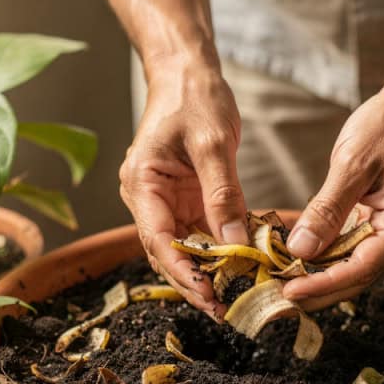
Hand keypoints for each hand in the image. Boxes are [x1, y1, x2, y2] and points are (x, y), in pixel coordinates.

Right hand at [119, 58, 247, 317]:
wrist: (188, 73)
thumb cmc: (194, 99)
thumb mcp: (213, 143)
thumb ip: (223, 194)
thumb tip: (235, 242)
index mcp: (142, 184)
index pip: (157, 239)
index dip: (182, 271)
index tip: (208, 295)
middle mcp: (148, 198)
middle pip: (167, 253)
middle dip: (195, 283)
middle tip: (226, 310)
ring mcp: (166, 201)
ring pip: (184, 249)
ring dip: (207, 273)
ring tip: (236, 298)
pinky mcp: (185, 200)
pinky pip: (200, 233)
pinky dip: (219, 252)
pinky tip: (241, 269)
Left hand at [282, 79, 383, 309]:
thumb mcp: (353, 164)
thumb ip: (328, 209)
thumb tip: (301, 249)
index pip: (360, 268)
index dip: (323, 284)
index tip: (290, 292)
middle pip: (356, 277)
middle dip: (318, 292)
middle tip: (278, 302)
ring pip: (352, 268)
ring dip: (320, 280)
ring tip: (282, 288)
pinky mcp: (377, 224)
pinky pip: (350, 250)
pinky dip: (325, 260)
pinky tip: (299, 264)